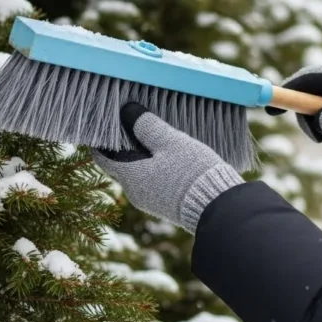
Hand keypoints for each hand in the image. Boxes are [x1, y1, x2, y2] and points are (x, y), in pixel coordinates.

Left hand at [92, 103, 243, 232]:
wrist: (221, 210)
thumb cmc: (193, 174)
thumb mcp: (171, 143)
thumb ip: (147, 125)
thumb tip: (127, 111)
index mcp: (130, 177)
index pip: (102, 155)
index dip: (100, 137)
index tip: (105, 120)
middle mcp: (136, 191)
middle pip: (120, 162)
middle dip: (123, 141)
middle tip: (130, 118)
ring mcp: (151, 199)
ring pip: (138, 170)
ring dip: (141, 152)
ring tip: (151, 130)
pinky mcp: (167, 202)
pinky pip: (153, 178)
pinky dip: (154, 163)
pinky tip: (168, 151)